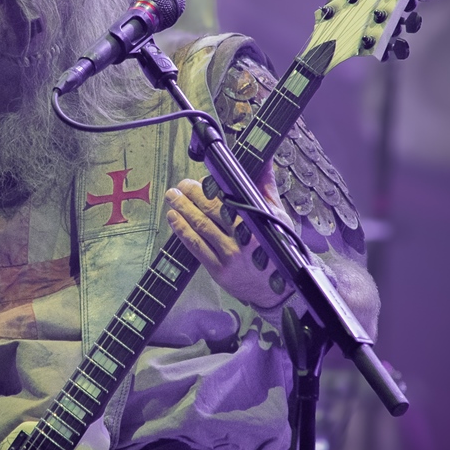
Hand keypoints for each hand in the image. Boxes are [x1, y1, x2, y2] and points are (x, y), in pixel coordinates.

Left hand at [165, 161, 291, 308]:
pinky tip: (173, 218)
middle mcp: (242, 238)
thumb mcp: (278, 216)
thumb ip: (266, 187)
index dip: (211, 187)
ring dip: (183, 208)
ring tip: (172, 196)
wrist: (278, 290)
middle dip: (192, 194)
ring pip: (200, 226)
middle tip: (181, 184)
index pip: (229, 198)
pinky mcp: (218, 270)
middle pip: (211, 210)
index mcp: (257, 222)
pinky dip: (182, 230)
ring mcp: (229, 255)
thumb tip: (264, 160)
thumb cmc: (278, 248)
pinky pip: (196, 246)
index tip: (201, 178)